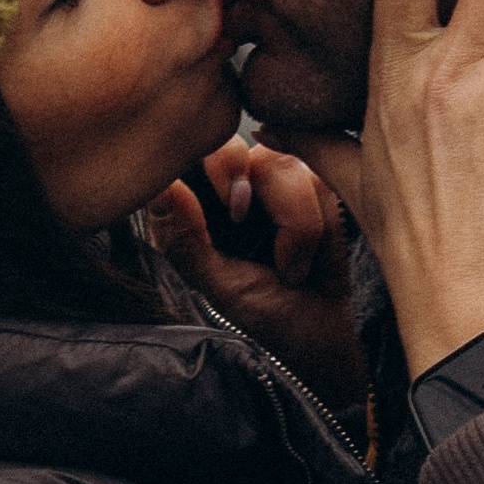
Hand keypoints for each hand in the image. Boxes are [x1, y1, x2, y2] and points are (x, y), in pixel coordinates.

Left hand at [140, 144, 363, 401]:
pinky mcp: (318, 187)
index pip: (195, 151)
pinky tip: (312, 257)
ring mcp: (277, 181)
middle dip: (265, 196)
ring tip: (291, 269)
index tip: (236, 212)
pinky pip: (320, 182)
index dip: (219, 165)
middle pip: (243, 149)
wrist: (322, 334)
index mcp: (198, 202)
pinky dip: (320, 226)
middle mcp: (234, 183)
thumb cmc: (263, 312)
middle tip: (276, 248)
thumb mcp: (218, 285)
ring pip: (285, 166)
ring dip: (297, 226)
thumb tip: (161, 189)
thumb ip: (185, 239)